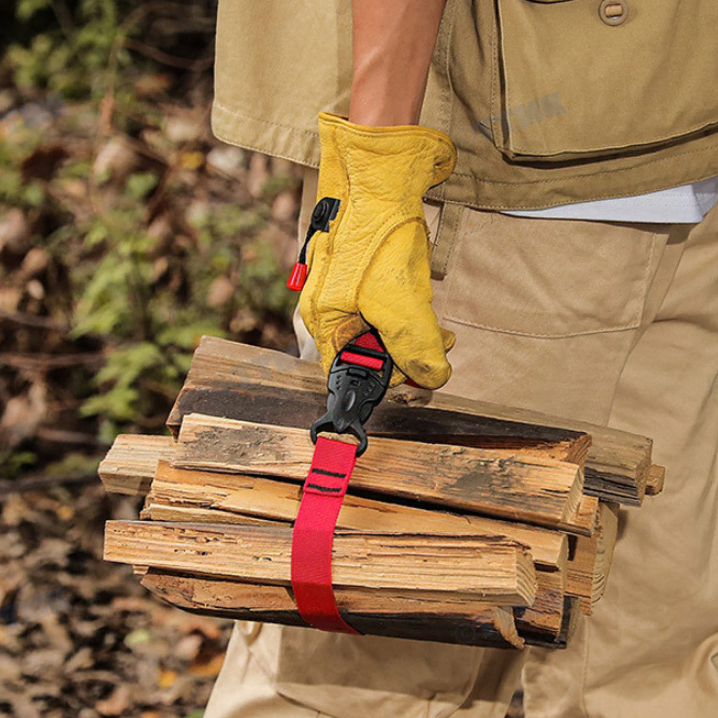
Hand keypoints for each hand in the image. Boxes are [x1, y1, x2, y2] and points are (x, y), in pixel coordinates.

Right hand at [299, 113, 456, 388]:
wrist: (380, 172)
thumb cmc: (378, 232)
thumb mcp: (400, 299)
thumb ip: (416, 345)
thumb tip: (433, 377)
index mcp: (323, 318)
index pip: (348, 371)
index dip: (386, 379)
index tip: (421, 377)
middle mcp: (326, 306)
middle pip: (364, 351)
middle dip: (406, 354)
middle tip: (441, 348)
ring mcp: (341, 287)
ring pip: (378, 328)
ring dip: (412, 333)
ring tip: (441, 330)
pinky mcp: (359, 272)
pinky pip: (382, 305)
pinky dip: (407, 311)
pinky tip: (424, 302)